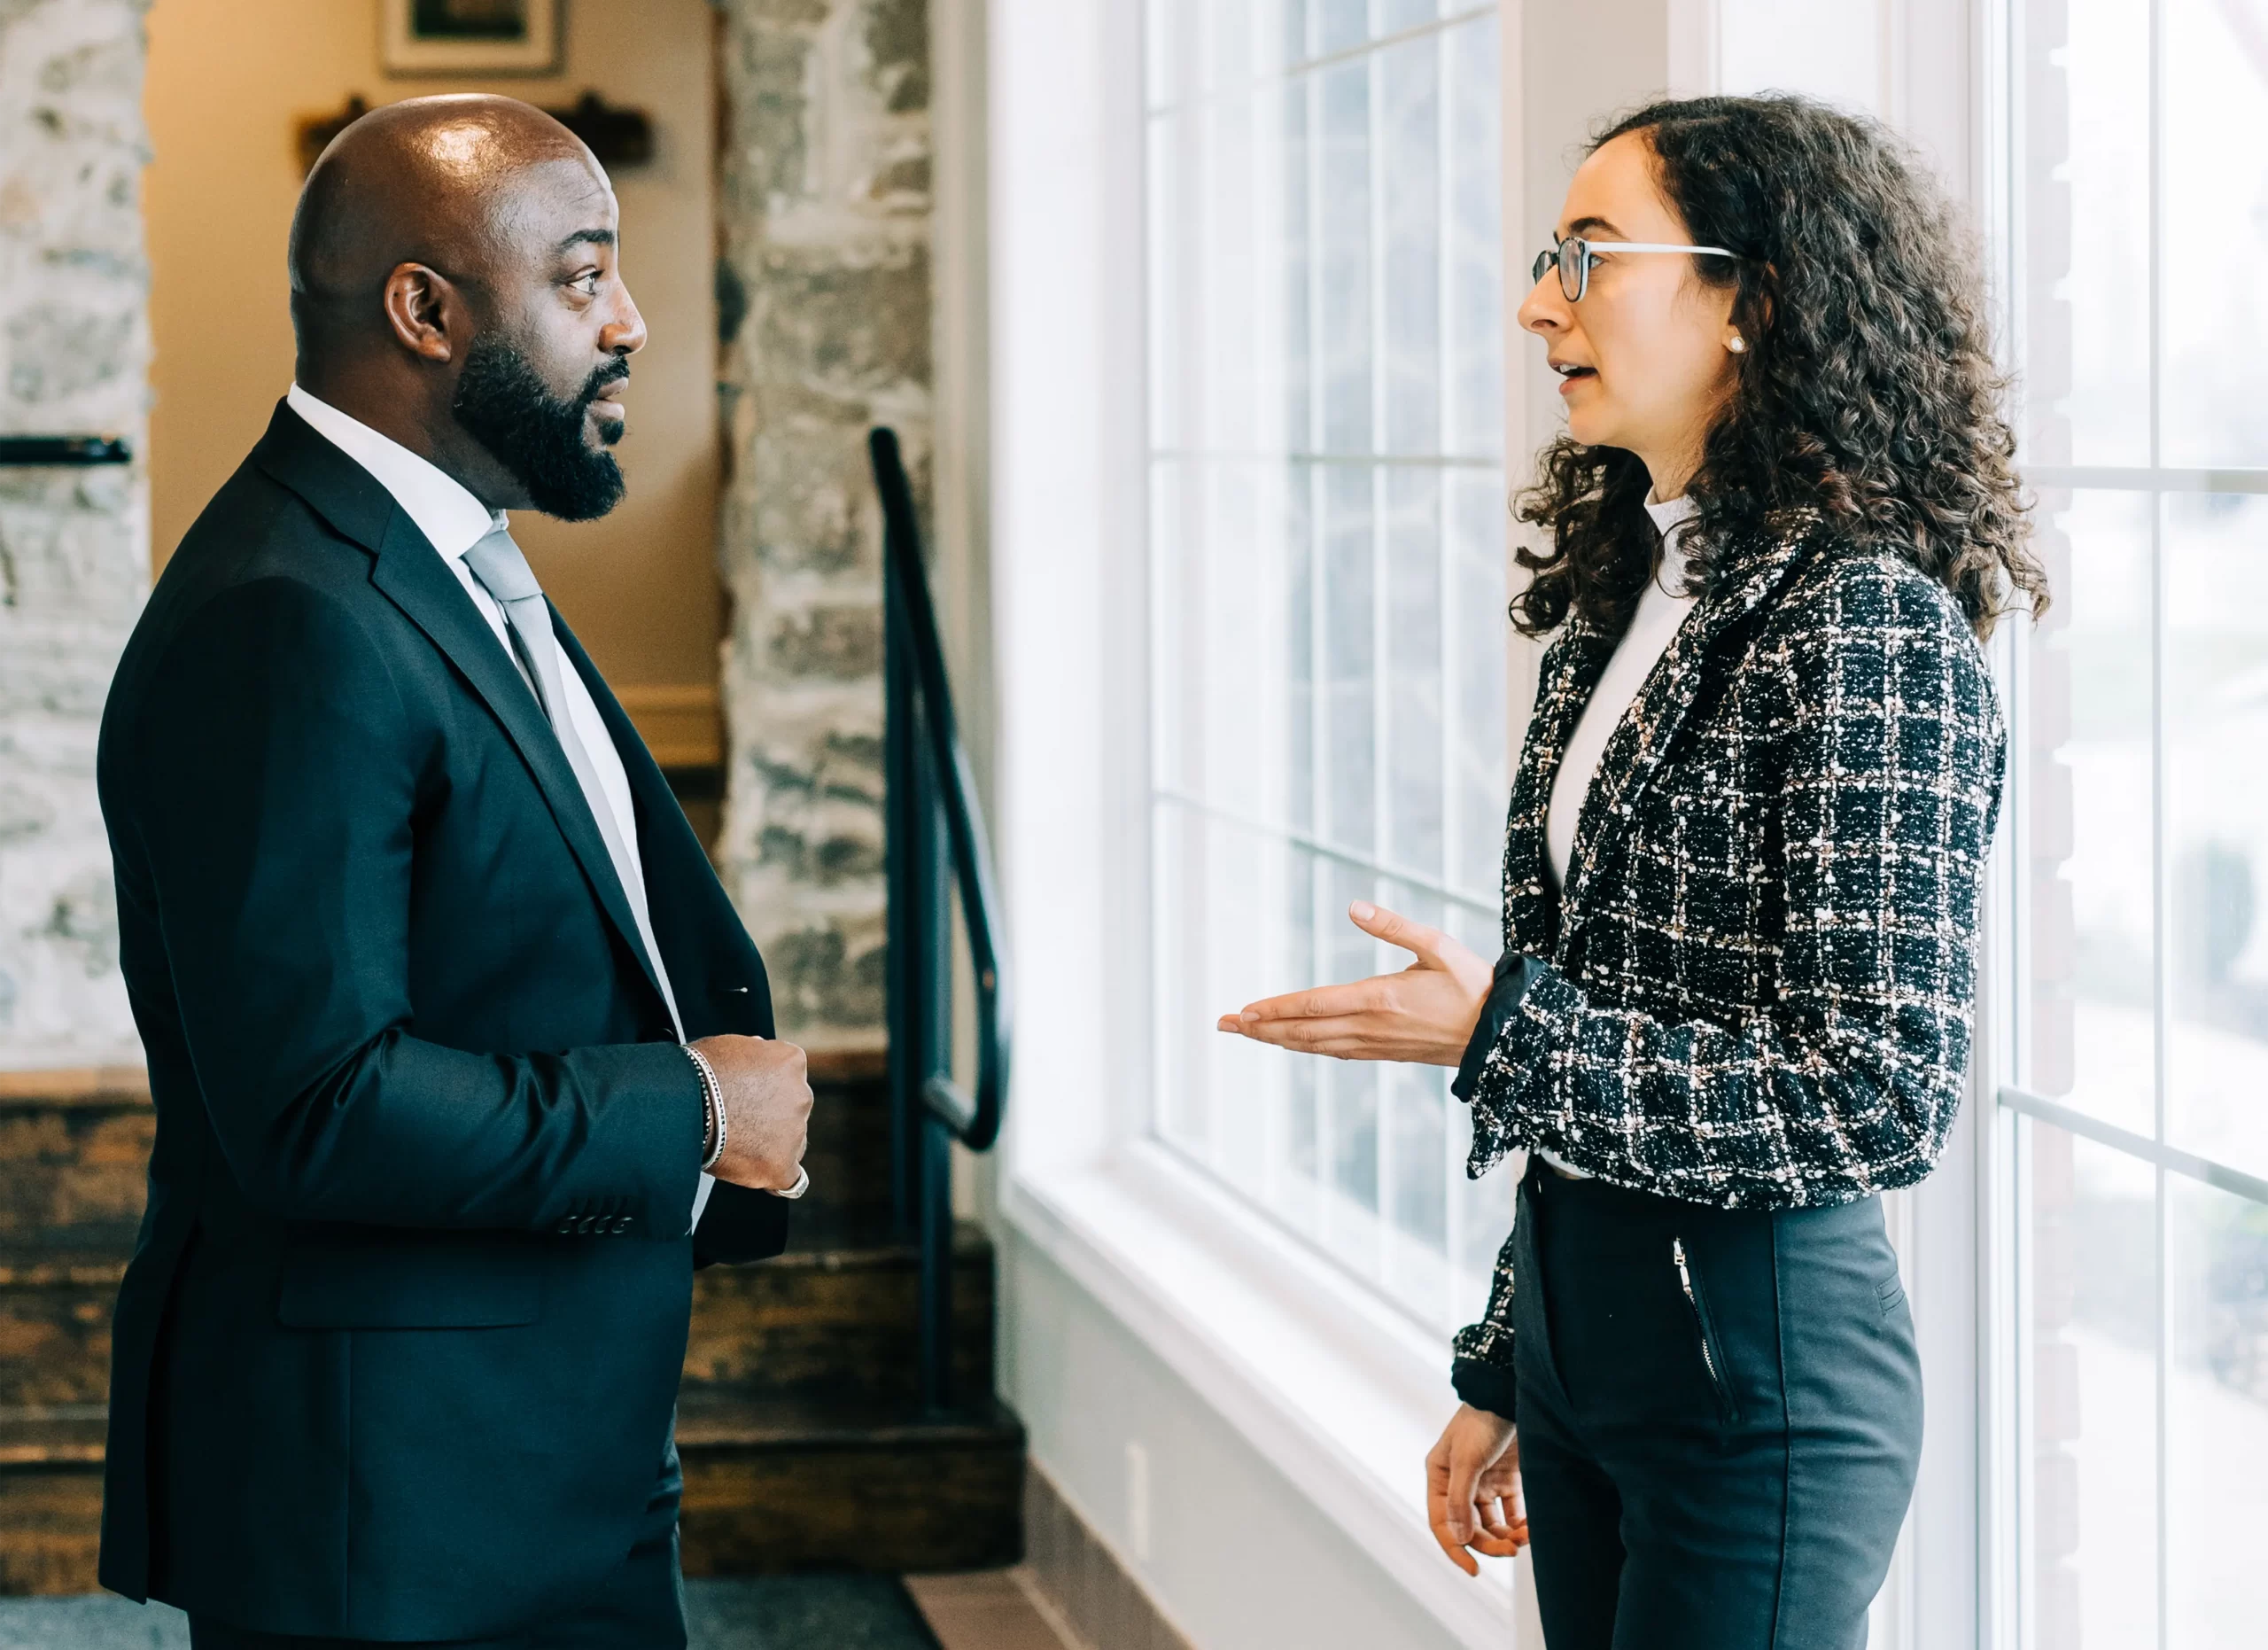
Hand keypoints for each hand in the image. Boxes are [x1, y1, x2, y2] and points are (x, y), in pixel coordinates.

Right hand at [691, 1035, 811, 1192]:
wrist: (684, 1105)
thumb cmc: (697, 1073)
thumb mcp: (733, 1046)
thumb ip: (756, 1054)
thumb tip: (761, 1052)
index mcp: (792, 1062)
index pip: (788, 1078)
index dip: (765, 1089)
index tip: (746, 1096)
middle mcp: (801, 1095)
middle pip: (792, 1110)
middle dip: (770, 1116)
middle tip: (736, 1121)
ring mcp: (795, 1132)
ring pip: (791, 1143)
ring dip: (770, 1144)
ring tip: (734, 1144)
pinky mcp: (782, 1165)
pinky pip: (790, 1180)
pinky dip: (775, 1178)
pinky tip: (761, 1176)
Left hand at [1217, 901, 1494, 1065]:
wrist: (1501, 1035)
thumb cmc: (1473, 984)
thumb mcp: (1438, 946)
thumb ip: (1394, 926)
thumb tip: (1355, 907)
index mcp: (1381, 998)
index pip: (1315, 1006)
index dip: (1276, 1009)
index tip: (1244, 1010)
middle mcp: (1372, 1027)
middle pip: (1304, 1031)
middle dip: (1261, 1028)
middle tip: (1224, 1023)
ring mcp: (1377, 1044)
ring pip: (1315, 1045)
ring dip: (1277, 1039)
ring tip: (1246, 1032)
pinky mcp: (1385, 1052)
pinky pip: (1335, 1052)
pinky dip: (1306, 1047)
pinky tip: (1291, 1043)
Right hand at [1426, 1403, 1525, 1575]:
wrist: (1509, 1395)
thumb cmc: (1481, 1422)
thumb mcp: (1467, 1460)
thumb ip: (1461, 1501)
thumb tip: (1459, 1540)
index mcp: (1441, 1478)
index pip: (1443, 1523)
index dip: (1455, 1549)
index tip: (1473, 1570)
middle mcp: (1460, 1484)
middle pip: (1470, 1528)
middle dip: (1489, 1543)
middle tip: (1512, 1549)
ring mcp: (1485, 1483)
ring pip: (1492, 1524)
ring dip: (1506, 1536)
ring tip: (1525, 1538)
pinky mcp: (1508, 1480)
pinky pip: (1512, 1513)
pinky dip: (1521, 1524)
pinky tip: (1532, 1528)